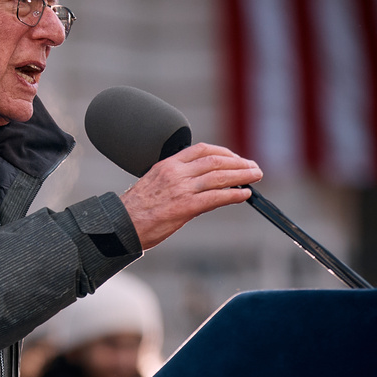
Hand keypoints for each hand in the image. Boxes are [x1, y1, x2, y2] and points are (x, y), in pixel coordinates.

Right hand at [121, 142, 261, 250]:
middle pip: (215, 161)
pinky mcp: (185, 207)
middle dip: (239, 163)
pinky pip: (216, 197)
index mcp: (166, 165)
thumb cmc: (134, 210)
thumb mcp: (154, 185)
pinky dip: (234, 194)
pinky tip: (244, 194)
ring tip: (255, 176)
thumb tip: (200, 185)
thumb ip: (176, 180)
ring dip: (242, 175)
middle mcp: (175, 173)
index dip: (223, 152)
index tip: (235, 158)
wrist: (121, 225)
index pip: (201, 150)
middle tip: (253, 167)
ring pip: (219, 176)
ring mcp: (181, 189)